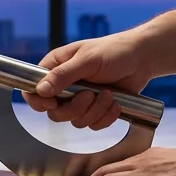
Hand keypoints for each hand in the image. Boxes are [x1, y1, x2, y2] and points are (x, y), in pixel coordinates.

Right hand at [21, 33, 154, 130]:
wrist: (142, 59)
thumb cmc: (114, 51)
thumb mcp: (87, 60)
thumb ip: (63, 75)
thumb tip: (41, 90)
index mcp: (55, 68)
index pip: (33, 90)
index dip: (38, 101)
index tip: (53, 102)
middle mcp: (64, 85)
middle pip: (55, 112)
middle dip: (75, 108)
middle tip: (90, 95)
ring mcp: (80, 99)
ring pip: (76, 121)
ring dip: (95, 111)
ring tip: (109, 94)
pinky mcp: (95, 109)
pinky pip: (93, 124)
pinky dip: (106, 117)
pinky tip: (115, 103)